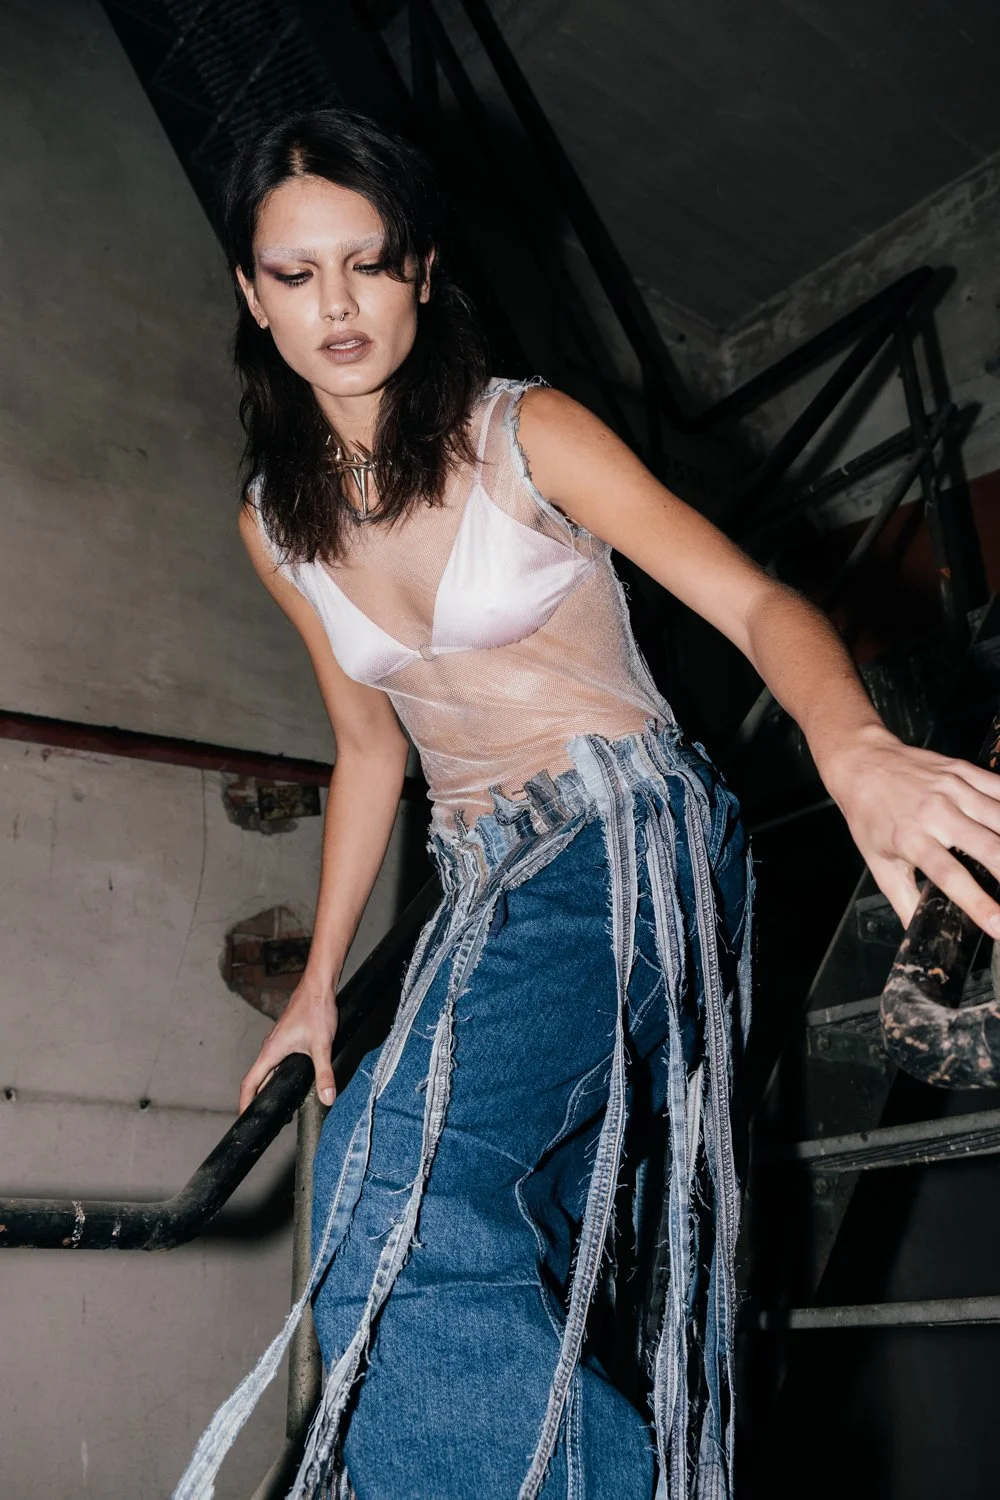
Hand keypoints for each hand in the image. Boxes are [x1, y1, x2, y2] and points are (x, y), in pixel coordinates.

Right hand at [238, 969, 338, 1115]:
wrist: (318, 986)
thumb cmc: (316, 1010)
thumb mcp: (322, 1046)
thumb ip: (324, 1073)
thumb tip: (327, 1098)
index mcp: (271, 1051)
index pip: (250, 1083)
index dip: (245, 1102)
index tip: (245, 1118)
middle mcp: (269, 1047)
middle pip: (257, 1079)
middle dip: (257, 1100)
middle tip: (263, 1118)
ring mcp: (277, 1042)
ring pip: (267, 1069)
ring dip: (268, 1087)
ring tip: (277, 1103)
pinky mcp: (285, 1038)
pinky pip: (275, 1061)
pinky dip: (276, 1074)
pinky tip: (289, 1079)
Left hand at [819, 723, 999, 936]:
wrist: (862, 763)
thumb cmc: (869, 816)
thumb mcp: (878, 862)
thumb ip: (903, 899)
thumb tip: (918, 933)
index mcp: (911, 839)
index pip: (950, 876)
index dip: (978, 903)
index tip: (999, 926)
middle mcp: (936, 813)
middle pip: (988, 846)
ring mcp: (954, 789)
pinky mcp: (964, 771)